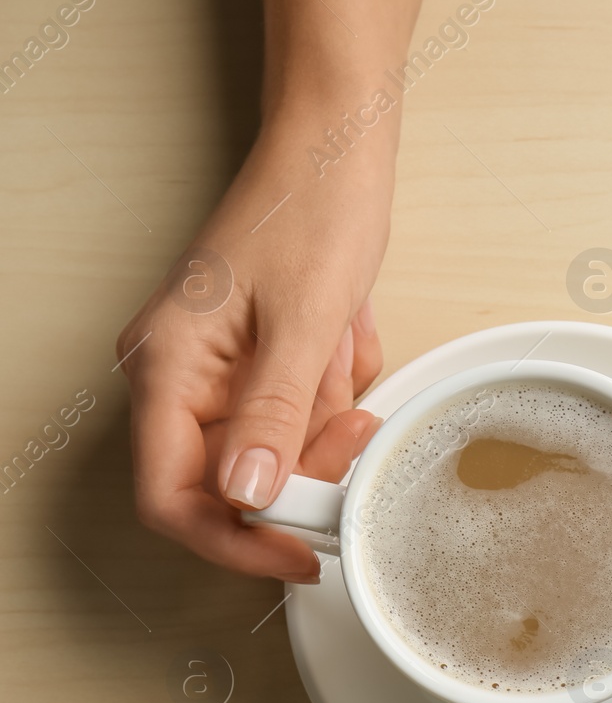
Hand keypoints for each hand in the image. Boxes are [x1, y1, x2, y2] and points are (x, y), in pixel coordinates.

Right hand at [116, 126, 389, 582]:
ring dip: (325, 413)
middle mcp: (177, 375)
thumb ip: (274, 416)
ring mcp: (215, 370)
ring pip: (275, 449)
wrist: (336, 148)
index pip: (173, 498)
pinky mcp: (254, 361)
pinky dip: (332, 387)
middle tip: (353, 418)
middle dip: (305, 460)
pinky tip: (343, 334)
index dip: (237, 541)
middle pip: (233, 481)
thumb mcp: (305, 321)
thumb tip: (246, 497)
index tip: (301, 554)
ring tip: (342, 343)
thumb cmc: (312, 208)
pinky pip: (298, 413)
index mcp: (166, 366)